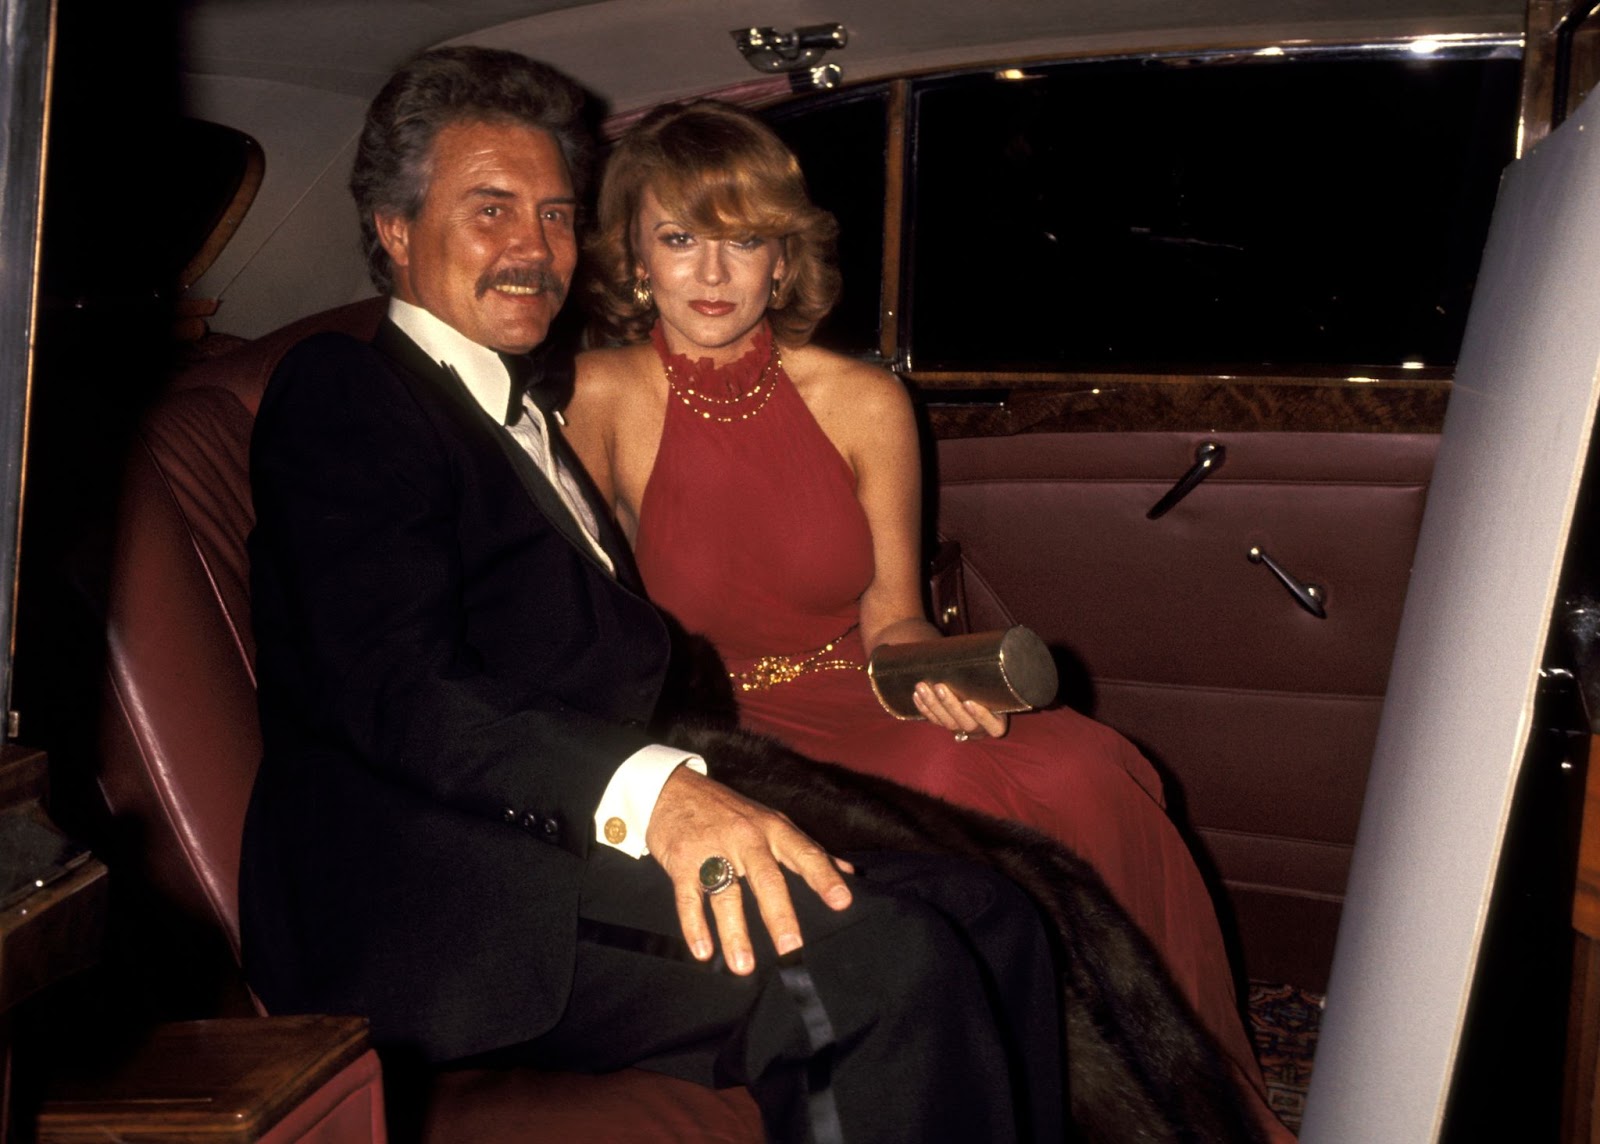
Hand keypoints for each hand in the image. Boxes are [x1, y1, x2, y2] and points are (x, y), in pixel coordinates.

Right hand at [645, 766, 853, 974]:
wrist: (672, 789)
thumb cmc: (731, 811)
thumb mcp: (772, 821)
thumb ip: (808, 849)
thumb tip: (850, 871)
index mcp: (772, 829)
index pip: (804, 853)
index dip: (824, 877)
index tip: (842, 901)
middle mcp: (746, 839)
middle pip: (766, 879)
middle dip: (780, 915)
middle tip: (793, 947)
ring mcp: (712, 851)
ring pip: (727, 895)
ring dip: (735, 932)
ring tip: (744, 966)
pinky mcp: (683, 863)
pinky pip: (689, 898)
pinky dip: (694, 926)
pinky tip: (703, 951)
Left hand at [912, 681, 1009, 739]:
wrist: (976, 687)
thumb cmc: (990, 681)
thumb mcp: (995, 681)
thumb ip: (992, 674)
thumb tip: (985, 649)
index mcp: (997, 721)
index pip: (993, 726)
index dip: (981, 716)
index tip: (969, 702)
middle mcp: (979, 728)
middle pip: (965, 723)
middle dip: (950, 705)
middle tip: (940, 687)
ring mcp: (960, 728)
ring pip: (946, 722)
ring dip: (932, 704)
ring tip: (922, 687)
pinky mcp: (945, 724)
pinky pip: (933, 719)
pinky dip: (924, 708)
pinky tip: (917, 695)